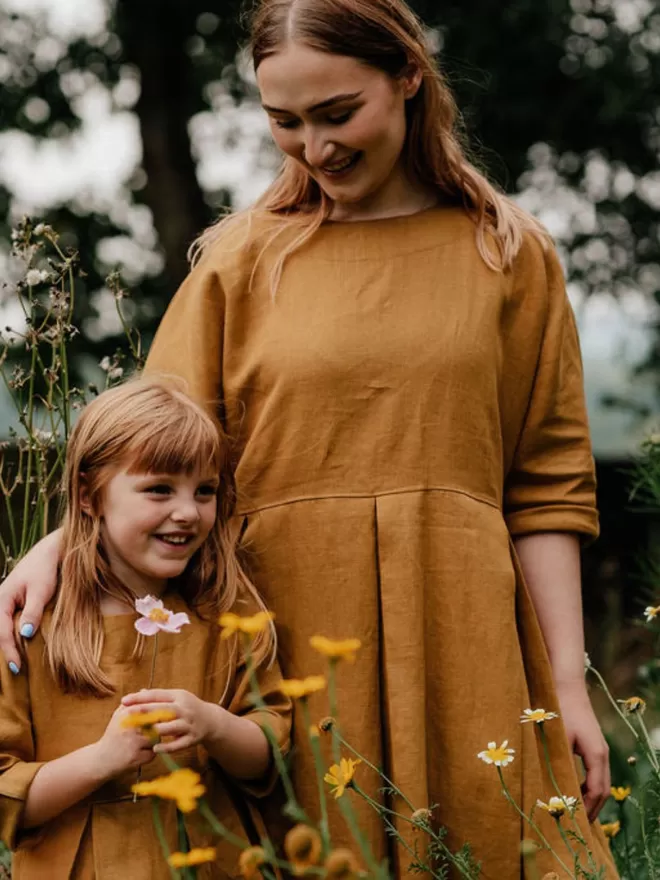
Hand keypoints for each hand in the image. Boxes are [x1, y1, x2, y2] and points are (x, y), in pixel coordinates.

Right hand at [0, 529, 60, 671]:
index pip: (2, 632)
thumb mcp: (41, 591)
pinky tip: (20, 645)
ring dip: (7, 645)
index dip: (9, 651)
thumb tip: (25, 634)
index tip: (18, 667)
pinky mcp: (12, 603)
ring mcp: (4, 602)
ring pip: (2, 628)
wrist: (49, 553)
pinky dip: (11, 635)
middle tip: (16, 671)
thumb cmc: (45, 569)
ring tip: (16, 662)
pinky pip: (7, 623)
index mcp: (1, 599)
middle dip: (5, 651)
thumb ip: (33, 612)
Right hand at [94, 705, 156, 777]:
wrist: (100, 760)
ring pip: (156, 739)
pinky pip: (152, 753)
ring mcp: (133, 743)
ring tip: (141, 743)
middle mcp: (130, 727)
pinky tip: (138, 754)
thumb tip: (145, 690)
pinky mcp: (136, 758)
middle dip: (157, 727)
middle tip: (150, 731)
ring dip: (153, 742)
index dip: (159, 713)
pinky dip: (149, 754)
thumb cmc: (113, 735)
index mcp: (127, 714)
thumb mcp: (118, 715)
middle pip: (157, 724)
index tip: (160, 717)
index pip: (152, 709)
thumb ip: (132, 703)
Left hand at [121, 688, 220, 754]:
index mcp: (179, 696)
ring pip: (171, 727)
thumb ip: (159, 697)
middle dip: (144, 711)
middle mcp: (185, 709)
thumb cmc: (187, 708)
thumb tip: (139, 692)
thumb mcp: (176, 698)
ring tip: (141, 732)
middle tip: (127, 714)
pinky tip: (155, 748)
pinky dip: (167, 747)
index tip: (124, 700)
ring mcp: (189, 724)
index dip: (140, 698)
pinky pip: (179, 744)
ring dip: (156, 730)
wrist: (211, 720)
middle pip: (163, 709)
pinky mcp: (193, 738)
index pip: (157, 695)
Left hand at [555, 679, 609, 821]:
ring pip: (600, 781)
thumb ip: (559, 765)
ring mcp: (599, 749)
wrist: (564, 685)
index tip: (574, 822)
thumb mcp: (557, 740)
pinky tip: (574, 790)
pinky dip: (587, 785)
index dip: (587, 809)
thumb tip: (557, 790)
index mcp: (596, 755)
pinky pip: (594, 772)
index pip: (597, 791)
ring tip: (576, 813)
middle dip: (591, 809)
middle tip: (576, 825)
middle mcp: (602, 754)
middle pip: (602, 790)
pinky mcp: (592, 744)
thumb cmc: (559, 711)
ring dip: (590, 798)